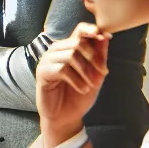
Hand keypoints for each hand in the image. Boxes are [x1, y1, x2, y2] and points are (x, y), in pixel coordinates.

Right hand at [35, 24, 109, 145]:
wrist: (66, 117)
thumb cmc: (80, 95)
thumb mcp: (96, 74)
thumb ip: (100, 56)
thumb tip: (106, 35)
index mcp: (70, 48)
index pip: (79, 30)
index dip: (92, 30)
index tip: (104, 37)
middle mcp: (57, 51)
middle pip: (77, 42)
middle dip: (94, 59)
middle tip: (103, 74)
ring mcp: (48, 61)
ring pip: (70, 55)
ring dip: (86, 71)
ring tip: (92, 84)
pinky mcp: (42, 73)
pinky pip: (62, 70)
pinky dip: (77, 80)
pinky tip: (83, 89)